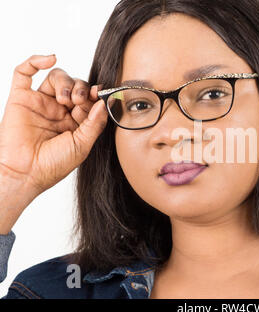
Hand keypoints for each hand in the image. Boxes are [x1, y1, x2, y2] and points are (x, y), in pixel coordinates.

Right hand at [0, 54, 107, 198]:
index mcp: (76, 121)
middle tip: (79, 101)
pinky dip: (35, 61)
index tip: (100, 94)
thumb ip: (95, 123)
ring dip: (66, 82)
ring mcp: (40, 103)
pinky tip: (50, 59)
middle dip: (82, 89)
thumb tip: (104, 103)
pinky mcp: (21, 99)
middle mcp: (59, 110)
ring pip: (57, 77)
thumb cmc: (54, 164)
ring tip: (65, 98)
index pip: (90, 99)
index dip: (95, 95)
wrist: (26, 173)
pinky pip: (24, 73)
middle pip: (76, 86)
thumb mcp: (83, 145)